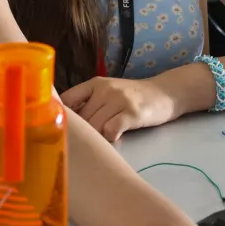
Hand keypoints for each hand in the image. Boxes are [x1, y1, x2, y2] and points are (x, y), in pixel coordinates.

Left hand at [61, 76, 179, 141]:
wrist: (165, 93)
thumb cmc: (133, 97)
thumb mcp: (109, 92)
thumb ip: (89, 103)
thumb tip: (64, 122)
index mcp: (95, 83)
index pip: (67, 99)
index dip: (60, 115)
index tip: (59, 129)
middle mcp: (105, 89)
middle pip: (81, 118)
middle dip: (82, 133)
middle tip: (85, 142)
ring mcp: (119, 100)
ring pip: (94, 126)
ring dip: (96, 137)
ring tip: (103, 139)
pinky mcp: (132, 113)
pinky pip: (111, 130)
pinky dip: (110, 138)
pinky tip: (115, 137)